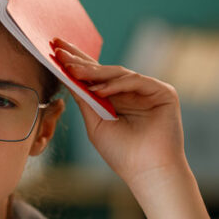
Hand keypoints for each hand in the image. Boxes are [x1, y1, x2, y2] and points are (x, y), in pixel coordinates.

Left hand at [52, 37, 188, 185]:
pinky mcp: (163, 92)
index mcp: (116, 100)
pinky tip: (98, 90)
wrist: (147, 172)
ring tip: (71, 69)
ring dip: (93, 71)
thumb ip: (85, 100)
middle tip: (59, 46)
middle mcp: (132, 92)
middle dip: (80, 58)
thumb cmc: (122, 153)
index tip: (54, 50)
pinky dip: (116, 84)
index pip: (94, 77)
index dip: (75, 63)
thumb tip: (67, 77)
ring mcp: (148, 90)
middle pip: (104, 70)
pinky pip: (135, 80)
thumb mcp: (95, 123)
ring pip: (118, 73)